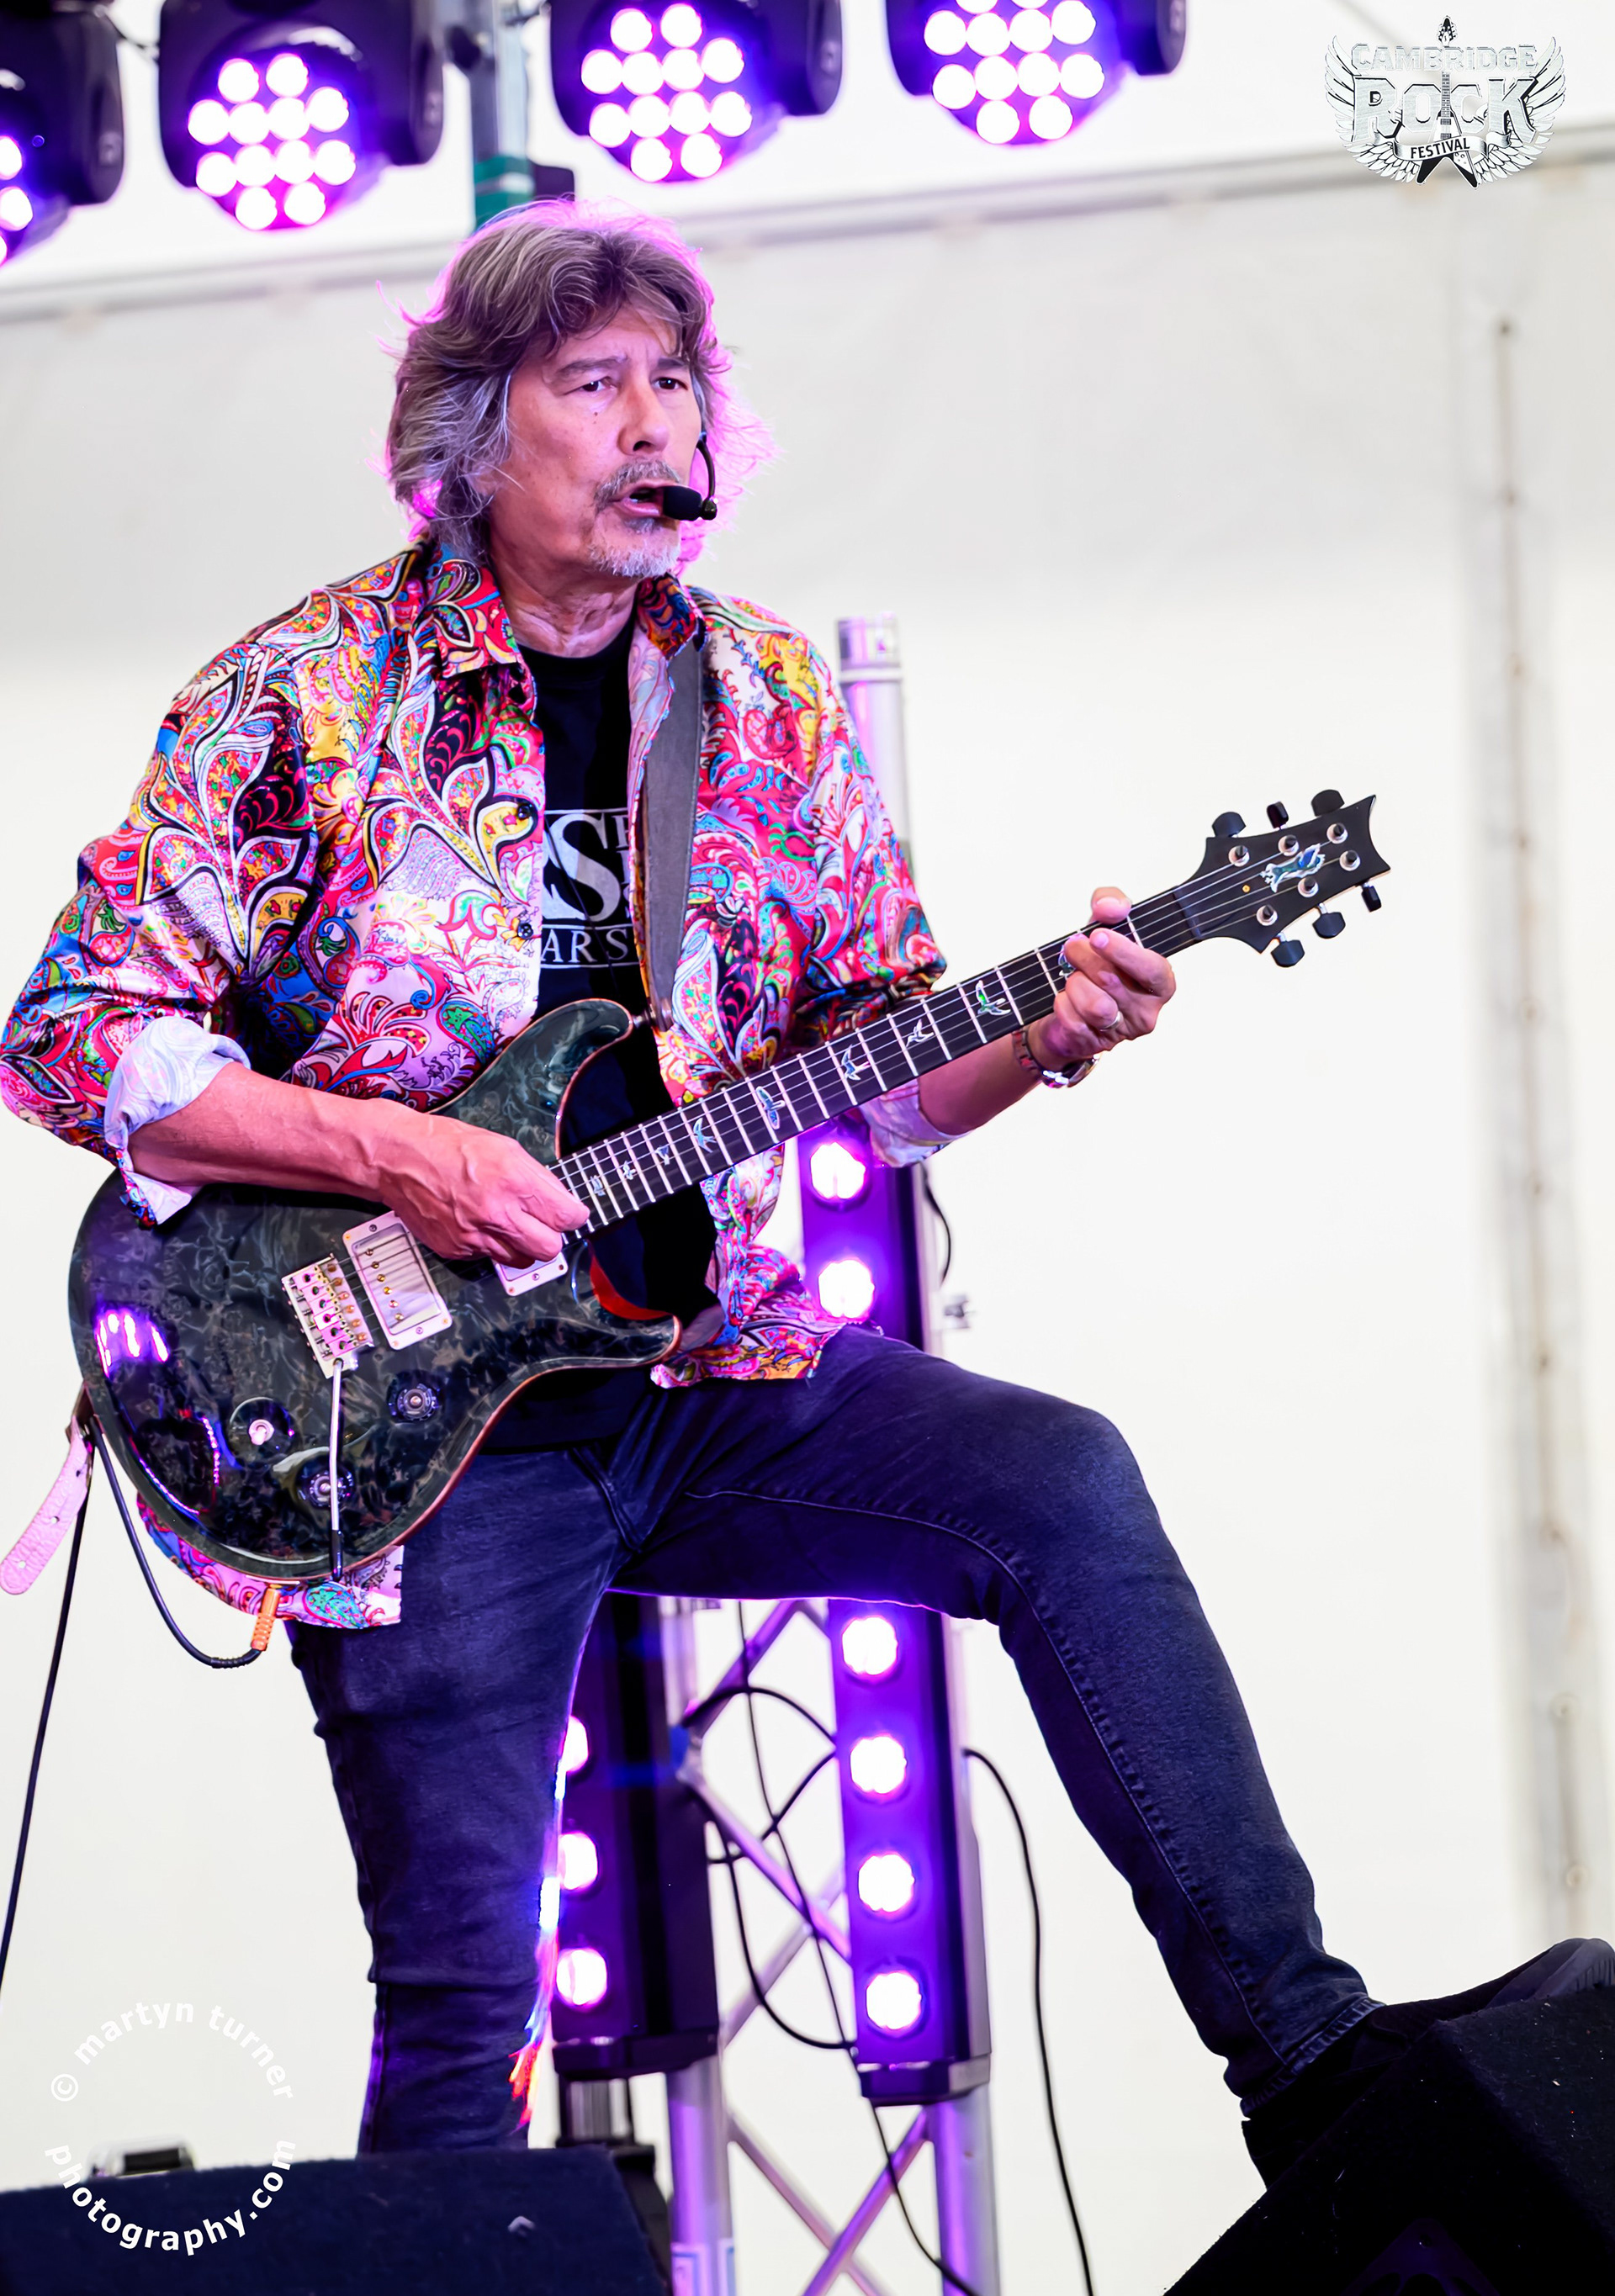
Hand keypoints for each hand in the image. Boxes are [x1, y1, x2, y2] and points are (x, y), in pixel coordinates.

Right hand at [371, 1108, 589, 1264]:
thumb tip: (559, 1199)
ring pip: (520, 1260)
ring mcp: (474, 1236)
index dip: (573, 1215)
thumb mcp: (504, 1147)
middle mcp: (496, 1213)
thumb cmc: (447, 1145)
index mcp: (514, 1181)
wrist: (398, 1159)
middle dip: (550, 1236)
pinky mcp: (456, 1249)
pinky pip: (488, 1257)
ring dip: (522, 1244)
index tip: (569, 1212)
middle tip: (541, 1222)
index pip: (568, 1217)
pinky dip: (490, 1244)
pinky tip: (478, 1222)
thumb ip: (535, 1177)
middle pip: (549, 1249)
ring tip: (508, 1223)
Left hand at [1027, 888, 1175, 1070]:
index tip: (1099, 935)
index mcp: (1159, 983)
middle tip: (1072, 946)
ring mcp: (1120, 1032)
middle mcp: (1146, 1011)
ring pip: (1095, 1006)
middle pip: (1113, 982)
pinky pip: (1073, 1019)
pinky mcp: (1093, 1043)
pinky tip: (1065, 996)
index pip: (1153, 970)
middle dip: (1085, 958)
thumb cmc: (1097, 965)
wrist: (1069, 1003)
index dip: (1125, 953)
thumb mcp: (1106, 926)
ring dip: (1075, 983)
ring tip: (1072, 975)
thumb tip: (1109, 906)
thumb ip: (1112, 905)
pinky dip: (1063, 1002)